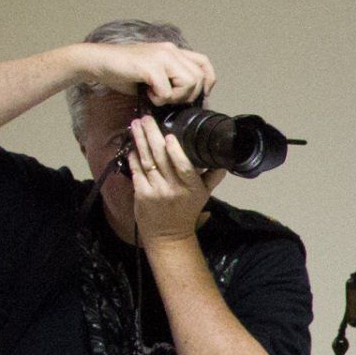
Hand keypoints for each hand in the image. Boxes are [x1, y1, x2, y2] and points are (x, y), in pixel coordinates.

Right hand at [77, 41, 215, 106]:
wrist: (98, 62)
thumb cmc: (124, 71)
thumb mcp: (155, 73)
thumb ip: (172, 78)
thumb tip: (188, 98)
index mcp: (173, 51)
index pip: (204, 63)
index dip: (207, 82)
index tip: (195, 95)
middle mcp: (170, 50)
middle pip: (199, 78)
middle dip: (187, 95)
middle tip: (168, 97)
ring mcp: (161, 56)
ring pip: (188, 83)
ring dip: (174, 96)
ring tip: (157, 95)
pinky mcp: (150, 66)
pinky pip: (167, 91)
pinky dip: (158, 98)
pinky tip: (146, 93)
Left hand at [125, 116, 226, 243]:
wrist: (168, 236)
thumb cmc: (186, 212)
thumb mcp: (204, 196)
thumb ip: (212, 177)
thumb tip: (223, 161)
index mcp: (191, 188)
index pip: (184, 167)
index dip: (176, 151)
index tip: (170, 135)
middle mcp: (173, 189)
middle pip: (161, 158)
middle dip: (152, 135)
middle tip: (146, 118)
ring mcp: (155, 191)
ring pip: (147, 161)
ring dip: (139, 141)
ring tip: (136, 124)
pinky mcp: (141, 194)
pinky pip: (136, 171)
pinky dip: (133, 157)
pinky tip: (132, 145)